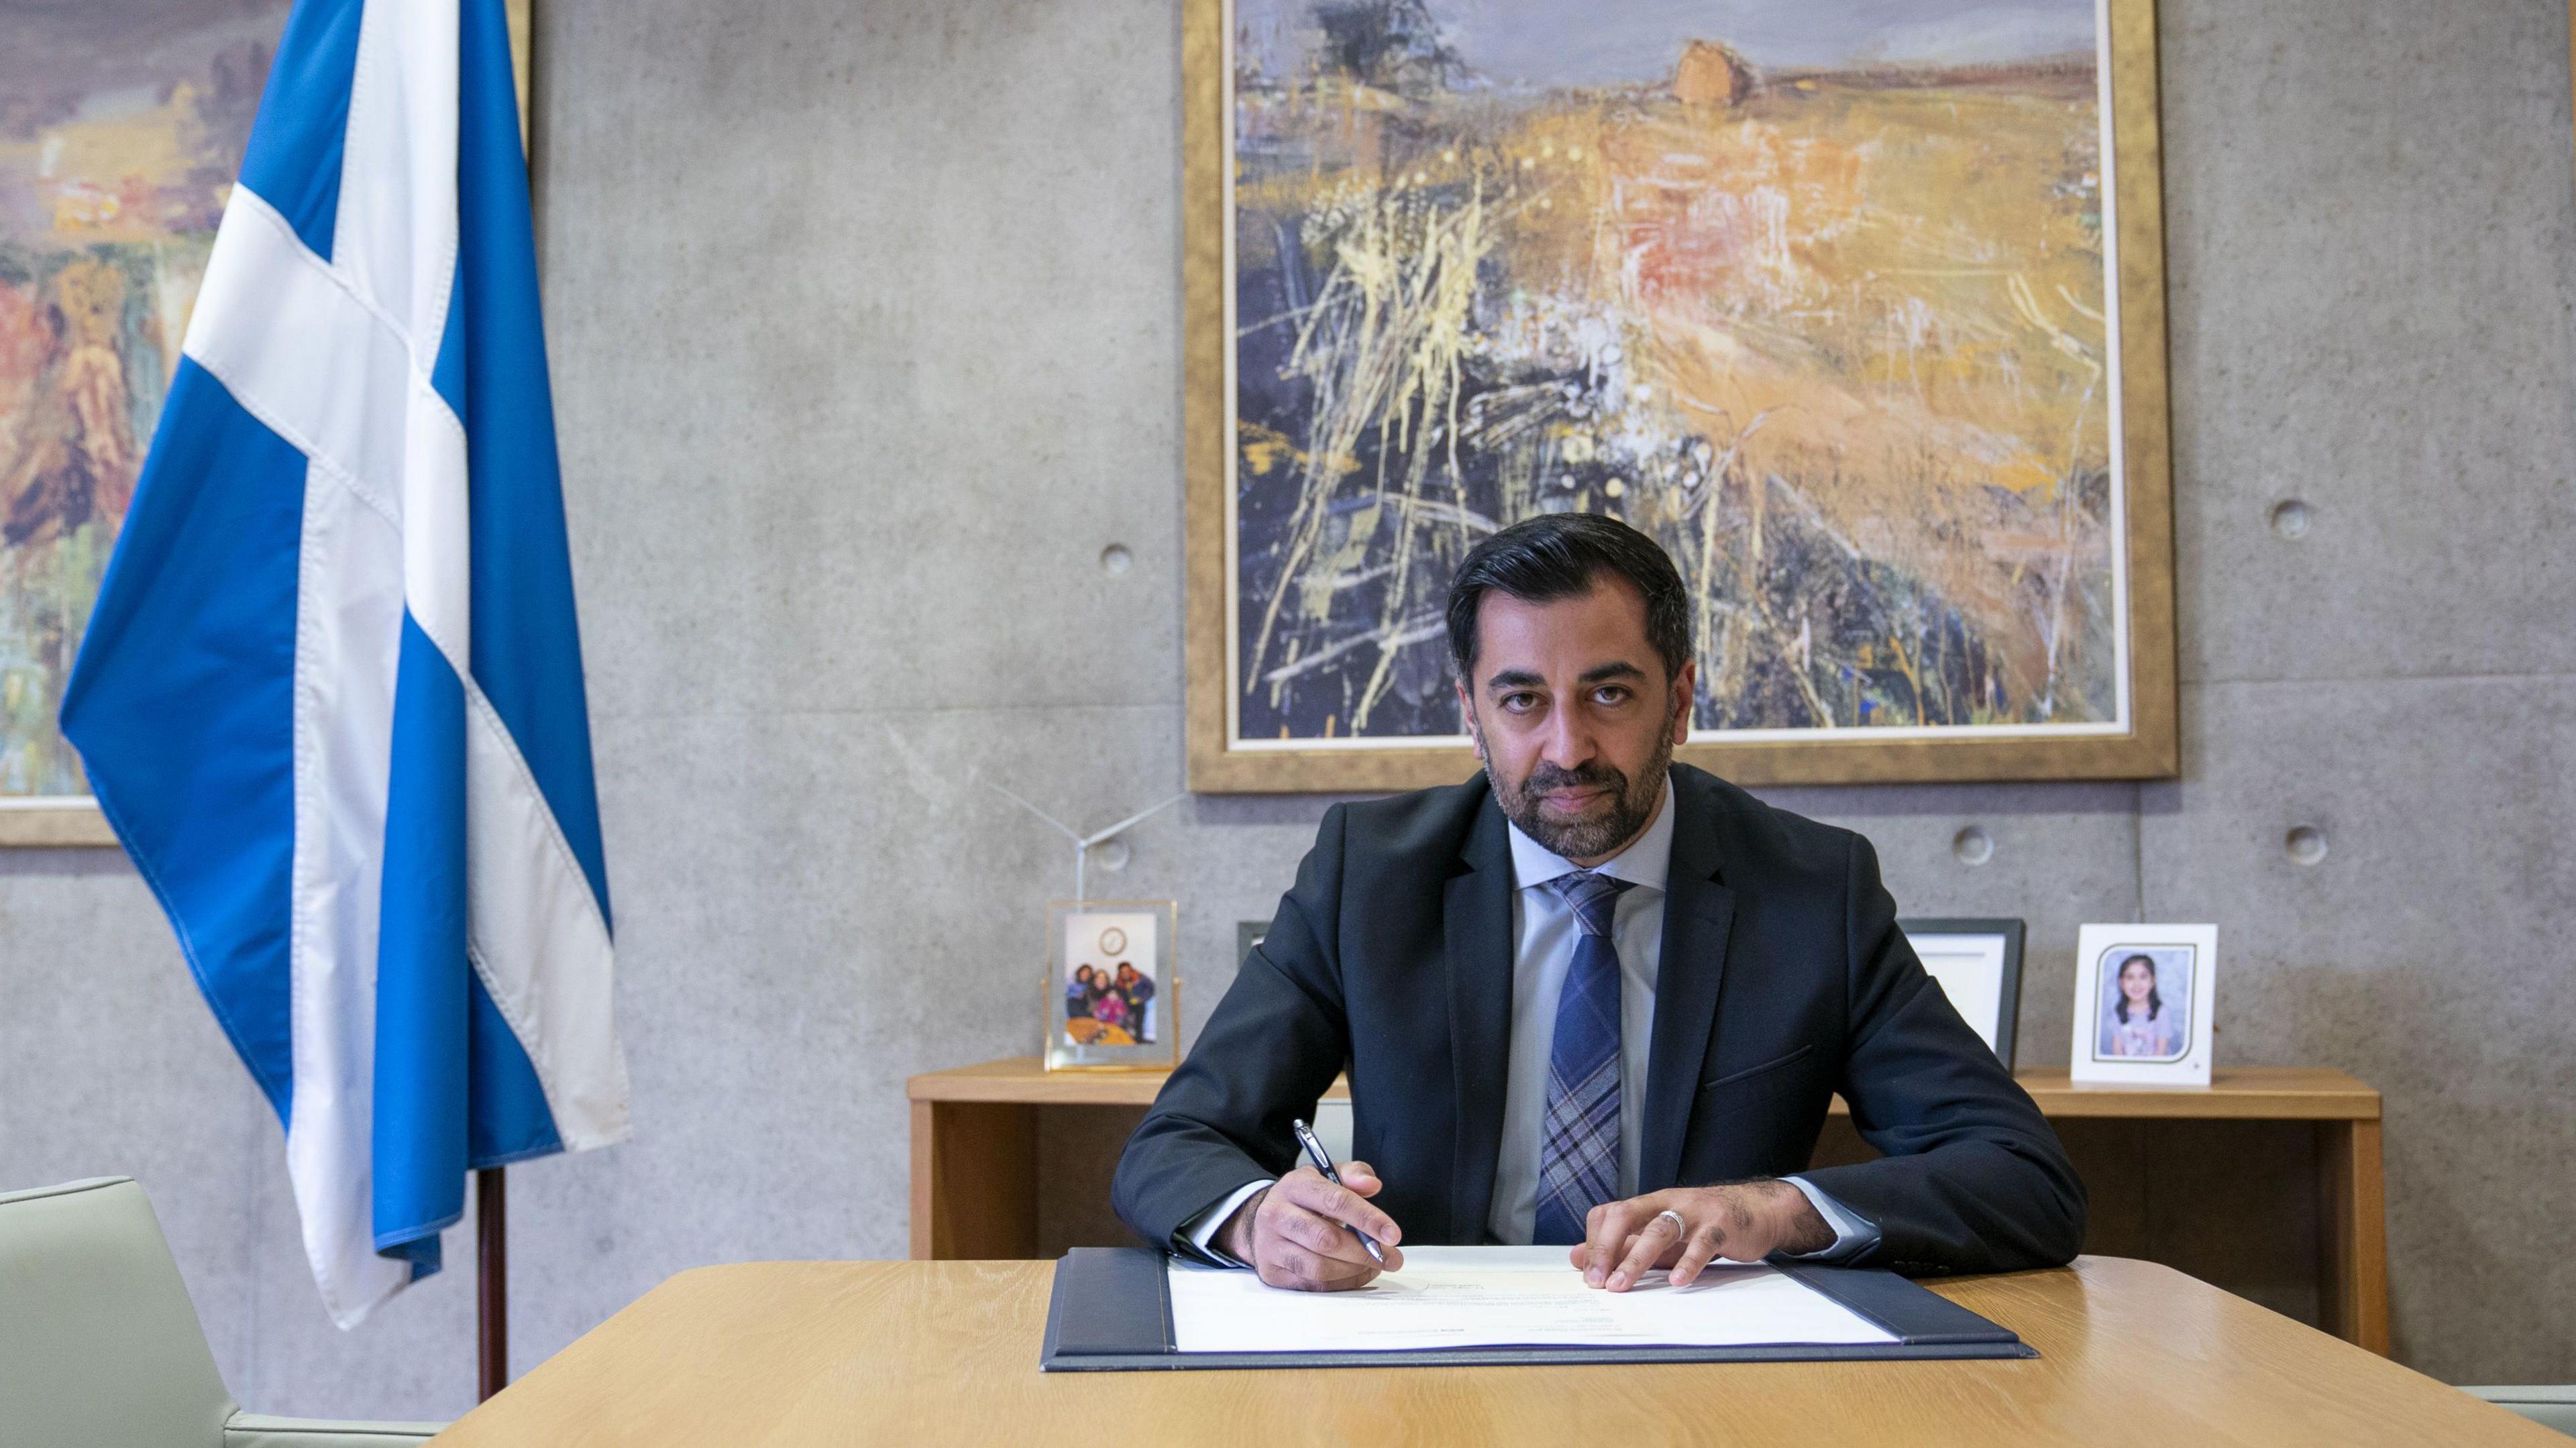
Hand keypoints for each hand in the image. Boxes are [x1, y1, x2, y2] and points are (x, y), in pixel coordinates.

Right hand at [1218, 1162, 1405, 1290]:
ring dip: (1354, 1270)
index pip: (1334, 1201)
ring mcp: (1270, 1246)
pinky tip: (1356, 1274)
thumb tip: (1372, 1185)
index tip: (1393, 1234)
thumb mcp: (1326, 1176)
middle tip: (1392, 1257)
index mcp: (1294, 1186)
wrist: (1263, 1219)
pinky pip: (1313, 1285)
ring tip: (1374, 1264)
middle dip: (1365, 1251)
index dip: (1367, 1219)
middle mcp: (1276, 1215)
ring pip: (1319, 1267)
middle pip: (1326, 1239)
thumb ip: (1353, 1174)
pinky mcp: (1271, 1272)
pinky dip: (1342, 1284)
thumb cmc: (1304, 1199)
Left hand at [1569, 1180, 1832, 1291]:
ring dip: (1636, 1259)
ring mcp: (1695, 1212)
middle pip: (1627, 1216)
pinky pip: (1703, 1243)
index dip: (1595, 1242)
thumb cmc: (1704, 1224)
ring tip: (1622, 1285)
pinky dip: (1689, 1262)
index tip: (1588, 1274)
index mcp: (1649, 1204)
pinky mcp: (1722, 1227)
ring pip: (1660, 1229)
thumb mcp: (1661, 1234)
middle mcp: (1667, 1202)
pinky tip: (1677, 1281)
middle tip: (1596, 1281)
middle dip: (1606, 1248)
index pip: (1609, 1213)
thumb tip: (1578, 1258)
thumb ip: (1624, 1246)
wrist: (1757, 1210)